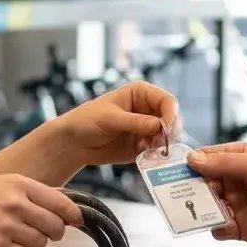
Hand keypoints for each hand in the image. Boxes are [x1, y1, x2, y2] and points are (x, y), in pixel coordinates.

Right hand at [0, 176, 81, 246]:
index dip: (72, 214)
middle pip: (55, 225)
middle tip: (42, 233)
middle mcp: (14, 202)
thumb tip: (63, 206)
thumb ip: (28, 193)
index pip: (60, 200)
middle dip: (53, 232)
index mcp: (17, 183)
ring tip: (14, 238)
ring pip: (41, 243)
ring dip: (34, 245)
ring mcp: (6, 225)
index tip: (77, 221)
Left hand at [58, 81, 180, 167]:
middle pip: (173, 119)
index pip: (167, 101)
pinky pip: (158, 150)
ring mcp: (146, 128)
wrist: (73, 142)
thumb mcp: (110, 118)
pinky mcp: (143, 145)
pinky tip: (140, 153)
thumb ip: (135, 122)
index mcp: (140, 93)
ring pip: (168, 136)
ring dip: (161, 144)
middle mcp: (147, 109)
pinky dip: (154, 153)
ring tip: (144, 147)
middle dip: (168, 132)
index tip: (165, 129)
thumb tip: (159, 126)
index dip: (171, 115)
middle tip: (156, 142)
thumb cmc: (86, 120)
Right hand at [186, 144, 246, 246]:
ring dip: (201, 209)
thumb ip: (227, 163)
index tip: (173, 170)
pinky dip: (217, 227)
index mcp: (239, 159)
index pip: (206, 159)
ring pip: (207, 207)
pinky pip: (219, 228)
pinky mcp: (241, 228)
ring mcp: (236, 205)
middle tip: (179, 195)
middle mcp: (234, 181)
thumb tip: (193, 159)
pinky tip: (225, 225)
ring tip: (202, 211)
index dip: (190, 164)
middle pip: (201, 184)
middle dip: (191, 189)